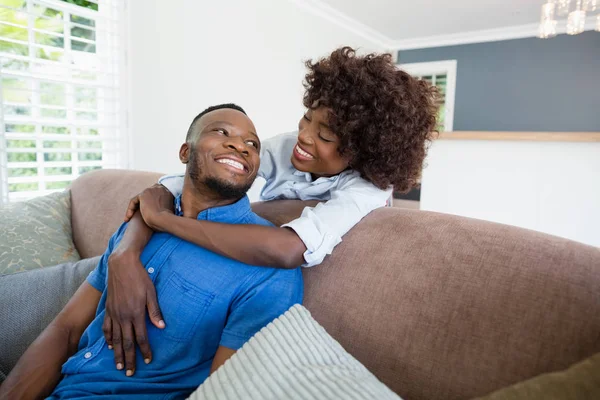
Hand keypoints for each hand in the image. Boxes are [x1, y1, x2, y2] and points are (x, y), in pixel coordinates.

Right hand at [103, 250, 164, 375]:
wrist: (121, 265)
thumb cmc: (140, 277)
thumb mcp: (152, 293)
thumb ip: (155, 311)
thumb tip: (161, 326)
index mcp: (136, 313)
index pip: (141, 337)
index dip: (145, 350)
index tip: (148, 361)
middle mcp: (123, 316)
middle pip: (127, 342)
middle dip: (129, 359)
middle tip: (129, 372)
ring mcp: (114, 313)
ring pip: (115, 338)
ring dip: (117, 353)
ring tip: (118, 365)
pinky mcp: (108, 309)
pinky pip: (106, 327)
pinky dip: (108, 338)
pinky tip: (109, 345)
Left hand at [124, 184, 173, 229]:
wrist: (165, 220)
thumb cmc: (168, 220)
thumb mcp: (169, 211)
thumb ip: (165, 206)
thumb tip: (160, 210)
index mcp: (168, 192)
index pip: (156, 194)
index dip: (151, 202)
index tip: (148, 212)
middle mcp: (160, 188)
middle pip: (147, 194)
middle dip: (142, 204)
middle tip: (136, 214)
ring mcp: (151, 190)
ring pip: (139, 199)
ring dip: (134, 208)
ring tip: (130, 218)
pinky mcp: (143, 195)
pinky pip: (133, 201)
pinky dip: (130, 210)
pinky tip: (128, 218)